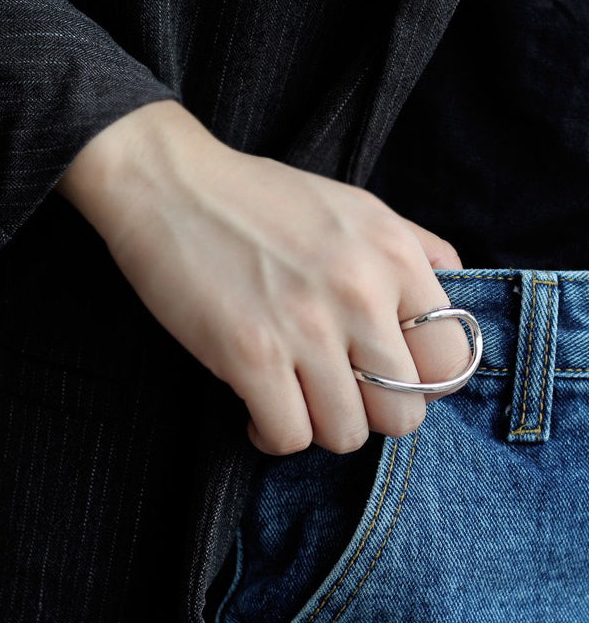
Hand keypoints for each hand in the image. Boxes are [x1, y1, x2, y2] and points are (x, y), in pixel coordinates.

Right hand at [56, 100, 468, 454]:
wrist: (171, 184)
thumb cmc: (260, 199)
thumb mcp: (355, 206)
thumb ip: (412, 249)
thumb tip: (451, 293)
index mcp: (393, 255)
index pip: (449, 360)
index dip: (422, 384)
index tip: (386, 379)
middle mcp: (361, 292)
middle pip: (404, 413)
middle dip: (369, 414)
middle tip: (336, 393)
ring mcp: (307, 326)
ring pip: (347, 435)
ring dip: (319, 427)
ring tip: (294, 399)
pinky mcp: (251, 354)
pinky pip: (289, 437)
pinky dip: (272, 433)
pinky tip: (257, 408)